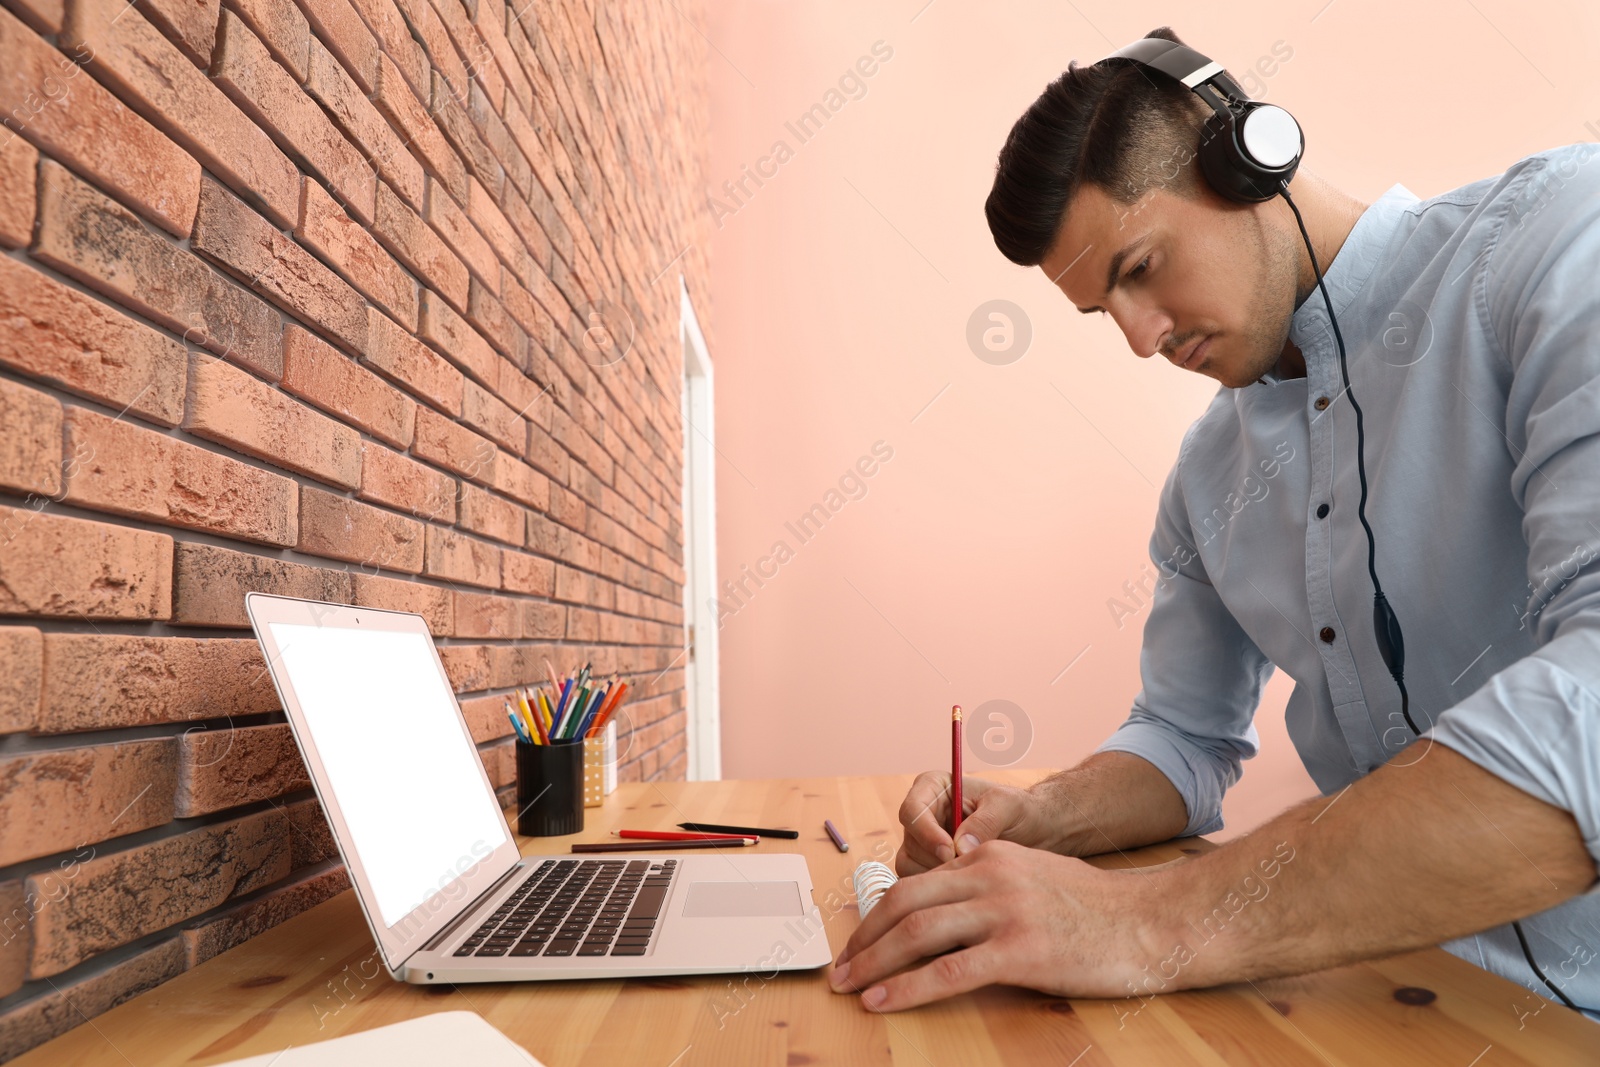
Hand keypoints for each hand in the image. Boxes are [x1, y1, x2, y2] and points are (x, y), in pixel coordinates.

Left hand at [829, 839, 1154, 1010]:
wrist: (1149, 920)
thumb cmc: (1095, 906)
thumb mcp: (1033, 876)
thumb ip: (988, 887)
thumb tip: (943, 916)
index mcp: (988, 854)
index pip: (917, 882)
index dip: (879, 914)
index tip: (858, 940)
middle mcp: (989, 874)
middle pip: (905, 902)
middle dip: (864, 938)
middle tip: (839, 967)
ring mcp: (1004, 911)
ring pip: (918, 934)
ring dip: (874, 963)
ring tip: (848, 988)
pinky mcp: (1019, 950)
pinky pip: (948, 970)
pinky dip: (907, 987)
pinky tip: (884, 1001)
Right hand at [895, 772, 1050, 875]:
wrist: (1034, 833)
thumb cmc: (1020, 810)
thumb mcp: (1008, 806)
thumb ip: (984, 821)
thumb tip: (959, 848)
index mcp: (932, 787)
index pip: (912, 811)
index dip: (926, 833)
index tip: (950, 851)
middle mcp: (922, 814)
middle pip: (909, 843)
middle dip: (936, 859)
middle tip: (968, 869)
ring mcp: (922, 842)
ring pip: (910, 866)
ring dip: (939, 876)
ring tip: (973, 874)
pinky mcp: (927, 866)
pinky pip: (920, 884)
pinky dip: (940, 889)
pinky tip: (968, 884)